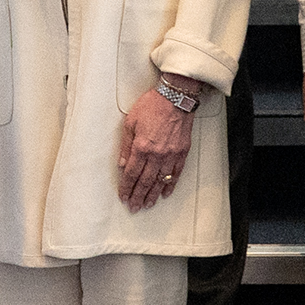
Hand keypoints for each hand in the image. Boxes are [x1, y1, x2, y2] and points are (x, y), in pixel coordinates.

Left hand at [116, 85, 195, 210]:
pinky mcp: (182, 152)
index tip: (124, 196)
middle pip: (145, 181)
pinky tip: (165, 192)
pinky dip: (170, 185)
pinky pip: (175, 173)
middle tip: (134, 207)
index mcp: (141, 147)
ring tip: (148, 204)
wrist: (175, 97)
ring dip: (153, 195)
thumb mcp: (130, 122)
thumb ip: (126, 145)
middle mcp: (156, 154)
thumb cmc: (153, 105)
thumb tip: (122, 164)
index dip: (126, 187)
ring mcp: (170, 155)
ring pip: (160, 181)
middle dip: (138, 196)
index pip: (131, 173)